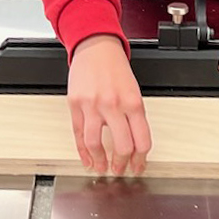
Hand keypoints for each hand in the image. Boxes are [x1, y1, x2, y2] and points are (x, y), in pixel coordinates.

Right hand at [67, 35, 152, 175]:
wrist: (96, 48)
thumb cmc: (115, 69)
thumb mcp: (134, 91)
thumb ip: (134, 117)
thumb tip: (135, 145)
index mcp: (133, 103)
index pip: (142, 141)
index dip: (140, 160)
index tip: (138, 167)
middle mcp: (114, 105)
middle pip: (122, 146)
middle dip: (121, 164)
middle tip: (120, 170)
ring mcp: (93, 105)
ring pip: (96, 143)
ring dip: (100, 161)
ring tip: (102, 167)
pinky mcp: (76, 104)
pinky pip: (78, 134)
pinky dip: (82, 151)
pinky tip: (87, 159)